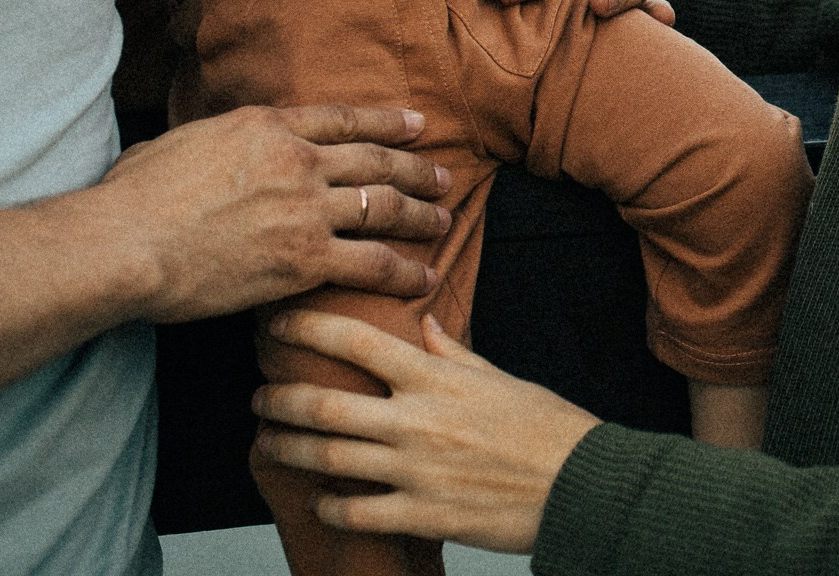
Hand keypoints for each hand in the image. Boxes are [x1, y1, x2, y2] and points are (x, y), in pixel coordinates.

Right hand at [96, 106, 452, 321]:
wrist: (125, 243)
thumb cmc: (132, 198)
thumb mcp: (178, 143)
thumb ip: (213, 142)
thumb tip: (210, 149)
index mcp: (266, 126)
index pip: (343, 119)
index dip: (386, 123)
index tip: (416, 125)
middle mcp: (297, 160)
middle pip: (376, 159)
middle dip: (416, 168)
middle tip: (444, 176)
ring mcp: (306, 208)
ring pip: (385, 206)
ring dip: (422, 215)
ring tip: (444, 220)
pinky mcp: (305, 258)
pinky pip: (373, 263)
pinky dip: (406, 270)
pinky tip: (426, 276)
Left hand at [254, 311, 595, 553]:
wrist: (578, 482)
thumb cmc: (546, 427)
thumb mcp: (500, 376)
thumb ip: (454, 353)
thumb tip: (429, 325)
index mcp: (436, 379)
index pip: (358, 342)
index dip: (309, 329)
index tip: (281, 324)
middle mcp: (417, 421)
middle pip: (325, 404)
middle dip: (279, 399)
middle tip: (260, 396)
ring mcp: (415, 470)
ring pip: (329, 458)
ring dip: (289, 449)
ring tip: (269, 444)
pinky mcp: (422, 514)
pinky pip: (357, 513)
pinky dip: (330, 507)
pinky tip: (321, 501)